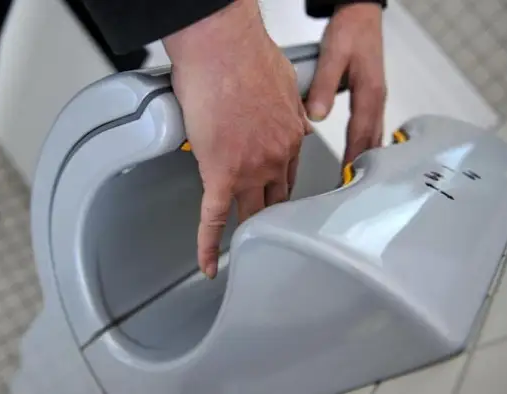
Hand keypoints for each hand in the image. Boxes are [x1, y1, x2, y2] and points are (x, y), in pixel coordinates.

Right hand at [164, 0, 310, 278]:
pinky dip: (210, 245)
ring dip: (247, 232)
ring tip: (242, 250)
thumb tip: (296, 115)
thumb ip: (292, 105)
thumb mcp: (283, 81)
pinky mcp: (220, 173)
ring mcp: (249, 169)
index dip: (280, 188)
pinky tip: (210, 265)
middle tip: (264, 231)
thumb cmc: (245, 55)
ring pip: (250, 211)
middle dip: (271, 216)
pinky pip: (213, 219)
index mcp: (289, 136)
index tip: (274, 196)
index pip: (289, 174)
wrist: (222, 48)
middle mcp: (275, 157)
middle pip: (275, 197)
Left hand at [306, 3, 385, 164]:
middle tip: (349, 187)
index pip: (360, 136)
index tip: (345, 179)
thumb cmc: (350, 30)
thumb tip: (317, 116)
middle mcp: (377, 99)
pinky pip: (371, 125)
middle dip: (362, 165)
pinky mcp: (371, 95)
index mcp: (369, 93)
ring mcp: (377, 98)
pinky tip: (359, 151)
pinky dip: (366, 142)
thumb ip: (323, 86)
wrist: (361, 12)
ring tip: (353, 177)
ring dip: (366, 156)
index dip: (353, 160)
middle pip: (372, 141)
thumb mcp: (333, 55)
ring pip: (374, 135)